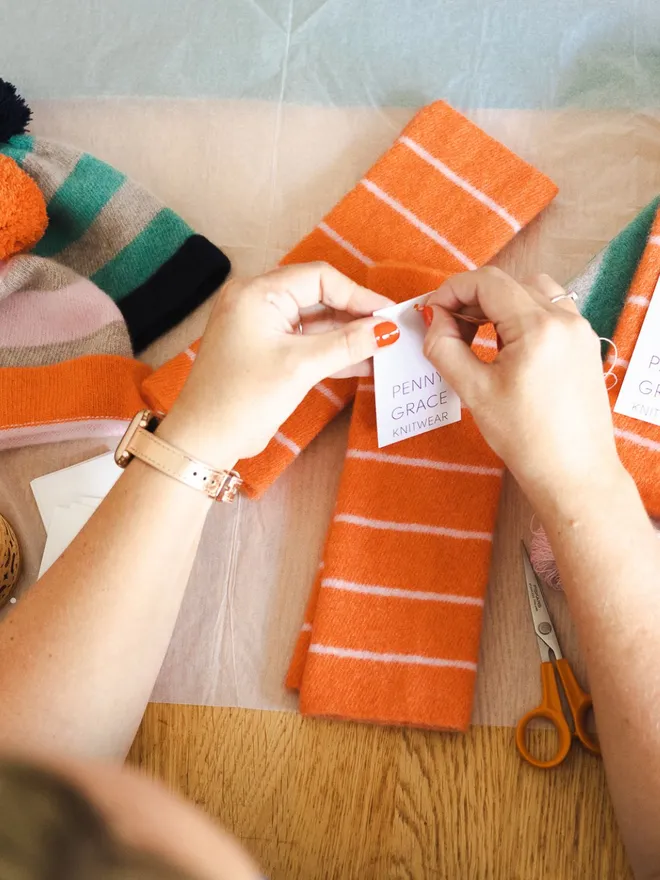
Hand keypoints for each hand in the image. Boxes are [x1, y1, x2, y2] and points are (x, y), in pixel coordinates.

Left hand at [159, 263, 397, 464]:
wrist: (204, 439)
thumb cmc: (244, 398)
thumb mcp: (300, 367)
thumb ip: (346, 344)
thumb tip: (386, 330)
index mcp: (257, 292)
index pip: (319, 278)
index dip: (358, 294)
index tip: (389, 314)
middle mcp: (256, 300)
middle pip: (319, 296)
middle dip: (355, 314)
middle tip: (390, 331)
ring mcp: (260, 325)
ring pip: (315, 321)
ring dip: (347, 335)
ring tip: (384, 348)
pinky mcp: (266, 349)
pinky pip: (305, 340)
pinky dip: (331, 350)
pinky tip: (364, 361)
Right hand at [422, 268, 622, 507]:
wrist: (575, 474)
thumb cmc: (526, 439)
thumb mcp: (474, 392)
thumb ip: (445, 349)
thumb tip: (432, 320)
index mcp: (538, 327)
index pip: (487, 282)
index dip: (451, 291)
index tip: (432, 313)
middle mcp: (565, 319)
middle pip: (508, 284)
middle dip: (472, 299)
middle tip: (447, 328)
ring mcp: (580, 331)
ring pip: (532, 292)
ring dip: (499, 305)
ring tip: (477, 336)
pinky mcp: (585, 346)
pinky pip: (550, 312)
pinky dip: (522, 317)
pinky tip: (505, 348)